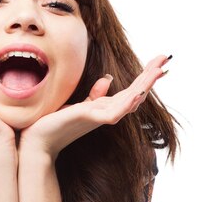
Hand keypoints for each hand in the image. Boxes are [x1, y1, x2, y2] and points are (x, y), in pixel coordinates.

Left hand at [18, 54, 169, 159]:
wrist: (37, 141)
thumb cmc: (54, 124)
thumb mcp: (76, 105)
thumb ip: (93, 96)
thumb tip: (107, 80)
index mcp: (104, 108)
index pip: (130, 90)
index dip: (144, 76)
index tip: (158, 60)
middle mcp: (105, 114)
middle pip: (135, 94)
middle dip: (150, 76)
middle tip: (165, 59)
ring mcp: (99, 118)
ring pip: (128, 102)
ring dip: (144, 86)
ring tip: (158, 71)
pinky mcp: (90, 120)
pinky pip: (113, 114)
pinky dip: (126, 104)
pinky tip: (137, 93)